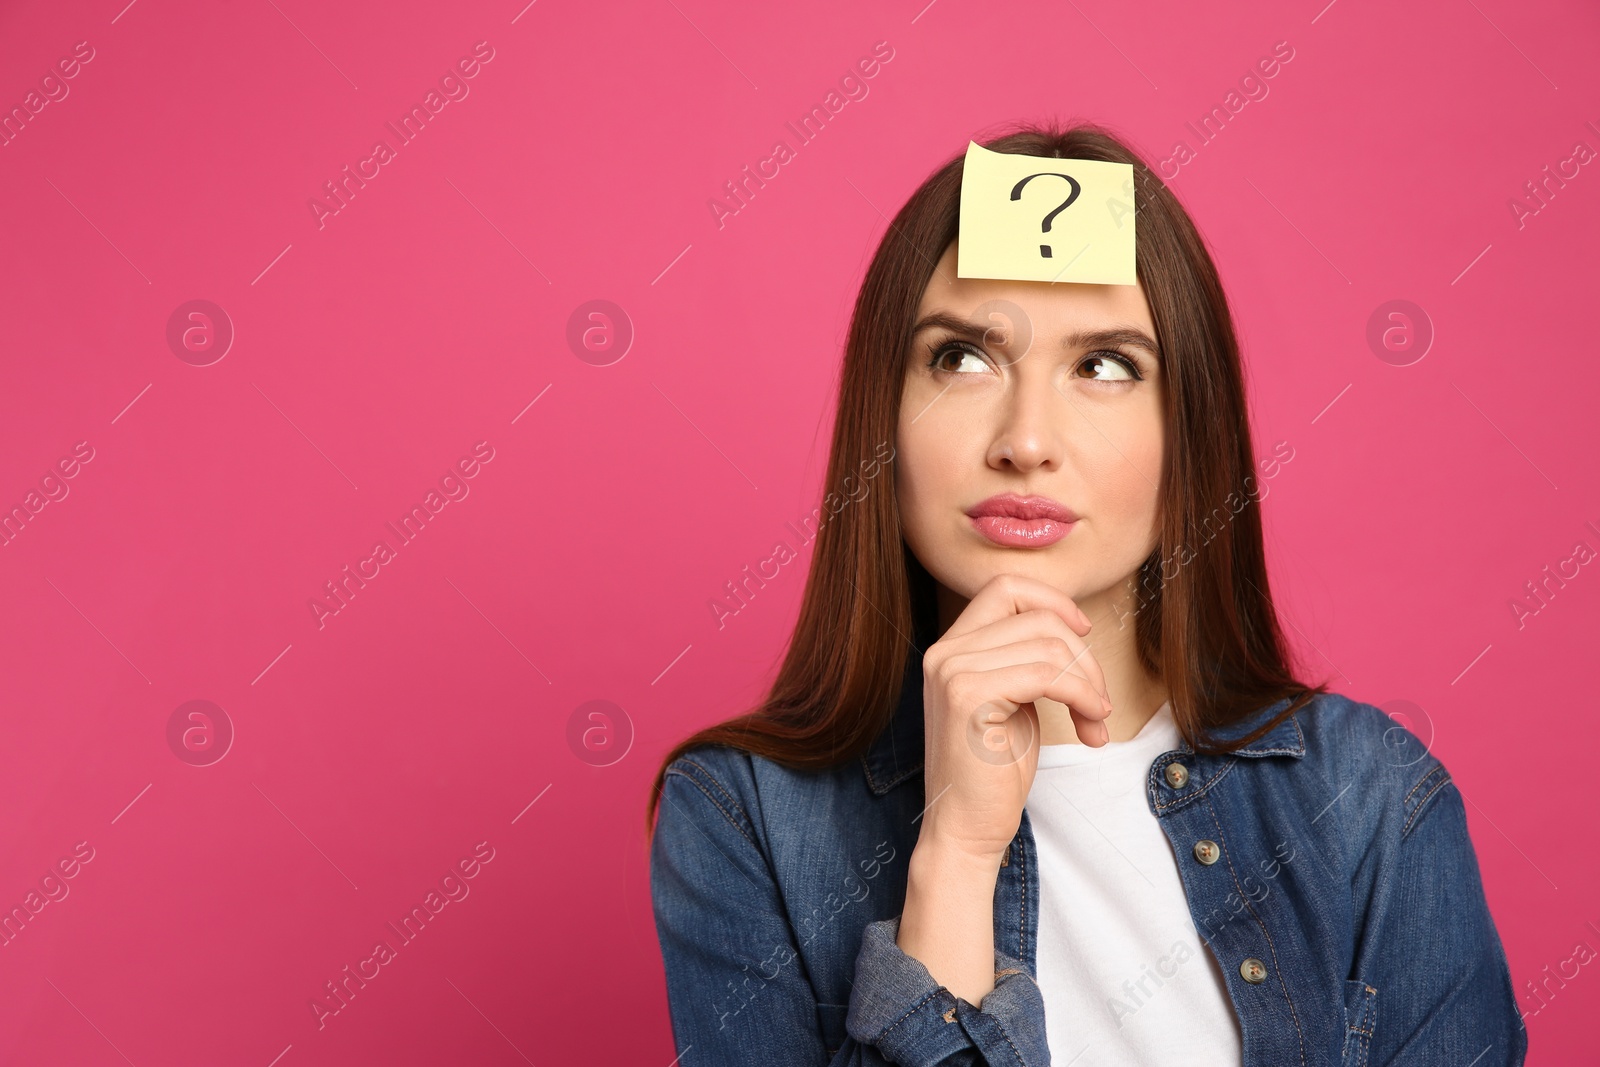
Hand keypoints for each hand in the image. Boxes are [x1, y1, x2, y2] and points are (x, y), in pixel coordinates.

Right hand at [918, 573, 1112, 864]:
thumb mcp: (1012, 699)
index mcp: (951, 647)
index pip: (1005, 587)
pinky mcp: (968, 697)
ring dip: (1088, 683)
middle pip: (1037, 616)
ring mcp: (952, 671)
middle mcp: (945, 652)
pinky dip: (1081, 695)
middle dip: (1082, 656)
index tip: (1083, 632)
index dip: (1052, 601)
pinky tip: (1090, 723)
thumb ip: (1024, 658)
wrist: (967, 828)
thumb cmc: (993, 771)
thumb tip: (1070, 625)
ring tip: (1094, 720)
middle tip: (1097, 701)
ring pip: (1048, 644)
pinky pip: (1046, 674)